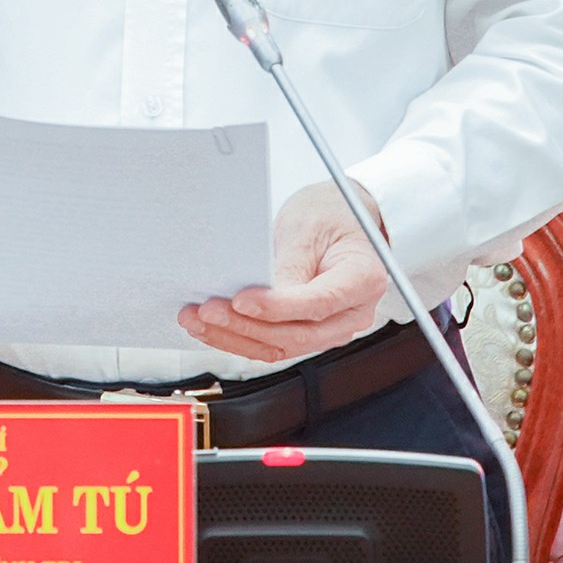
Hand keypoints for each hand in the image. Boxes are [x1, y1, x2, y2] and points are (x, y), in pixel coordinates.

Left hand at [179, 180, 389, 362]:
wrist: (342, 220)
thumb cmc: (331, 215)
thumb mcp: (309, 226)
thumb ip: (289, 264)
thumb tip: (256, 296)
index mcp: (364, 280)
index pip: (318, 303)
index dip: (277, 306)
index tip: (241, 300)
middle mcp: (352, 313)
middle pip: (297, 334)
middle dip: (246, 327)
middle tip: (208, 311)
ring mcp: (331, 328)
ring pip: (281, 347)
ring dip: (235, 338)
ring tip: (198, 320)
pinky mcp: (308, 332)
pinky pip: (274, 344)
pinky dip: (241, 338)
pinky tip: (212, 327)